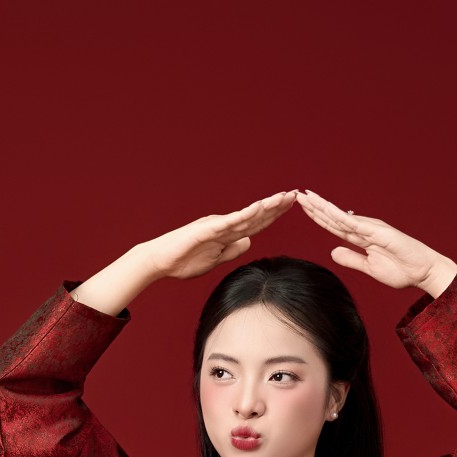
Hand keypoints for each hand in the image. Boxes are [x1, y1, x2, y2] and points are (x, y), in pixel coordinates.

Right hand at [144, 191, 297, 280]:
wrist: (160, 261)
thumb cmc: (184, 260)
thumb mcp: (215, 259)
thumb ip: (232, 250)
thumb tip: (249, 242)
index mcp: (228, 234)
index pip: (256, 224)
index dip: (274, 215)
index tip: (290, 205)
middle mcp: (224, 225)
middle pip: (255, 216)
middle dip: (276, 206)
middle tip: (295, 195)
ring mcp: (216, 226)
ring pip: (245, 216)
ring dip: (264, 207)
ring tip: (282, 198)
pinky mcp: (205, 230)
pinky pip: (228, 222)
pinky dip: (243, 215)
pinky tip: (257, 208)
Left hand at [295, 190, 456, 294]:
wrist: (422, 272)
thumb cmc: (401, 269)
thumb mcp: (369, 268)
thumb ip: (351, 258)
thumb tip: (333, 251)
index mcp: (360, 237)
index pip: (334, 226)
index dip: (317, 218)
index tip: (303, 209)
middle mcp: (364, 228)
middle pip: (333, 217)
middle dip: (315, 207)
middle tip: (297, 196)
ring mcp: (371, 228)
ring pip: (341, 216)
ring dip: (323, 207)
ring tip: (306, 197)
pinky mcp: (378, 232)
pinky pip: (355, 224)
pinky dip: (339, 216)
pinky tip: (326, 210)